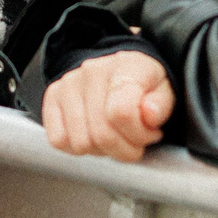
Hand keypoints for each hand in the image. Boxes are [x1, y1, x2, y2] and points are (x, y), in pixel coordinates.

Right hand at [40, 46, 174, 162]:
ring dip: (101, 150)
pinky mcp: (52, 97)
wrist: (118, 70)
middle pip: (101, 134)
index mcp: (125, 66)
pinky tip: (93, 136)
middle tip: (135, 142)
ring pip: (80, 142)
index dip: (139, 135)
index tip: (150, 134)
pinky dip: (77, 147)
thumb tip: (150, 115)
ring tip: (114, 137)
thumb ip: (160, 105)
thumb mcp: (165, 91)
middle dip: (124, 149)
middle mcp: (92, 72)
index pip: (122, 112)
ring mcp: (68, 84)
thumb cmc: (143, 84)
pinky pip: (58, 140)